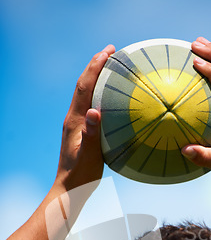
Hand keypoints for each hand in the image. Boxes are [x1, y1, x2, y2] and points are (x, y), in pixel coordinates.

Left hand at [55, 44, 114, 190]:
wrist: (70, 188)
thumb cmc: (81, 174)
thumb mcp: (89, 156)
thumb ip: (91, 134)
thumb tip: (94, 112)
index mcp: (75, 120)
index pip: (84, 87)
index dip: (95, 67)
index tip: (108, 51)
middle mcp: (74, 118)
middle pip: (83, 85)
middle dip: (96, 65)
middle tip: (111, 51)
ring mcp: (76, 124)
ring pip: (85, 93)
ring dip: (96, 77)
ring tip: (110, 67)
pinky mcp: (81, 131)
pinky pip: (89, 104)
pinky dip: (98, 93)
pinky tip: (109, 97)